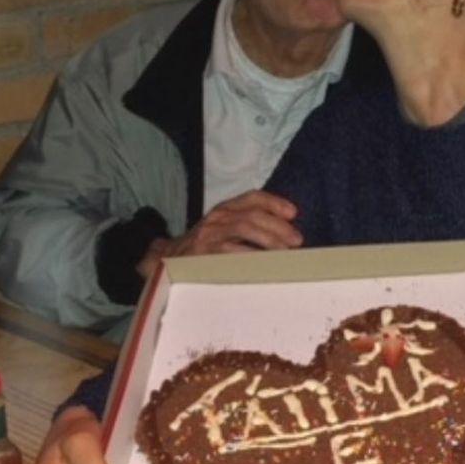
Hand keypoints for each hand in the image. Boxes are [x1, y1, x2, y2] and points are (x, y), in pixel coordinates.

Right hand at [136, 191, 301, 278]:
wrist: (167, 262)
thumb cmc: (205, 248)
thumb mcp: (224, 230)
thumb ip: (249, 227)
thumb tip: (287, 236)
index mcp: (224, 209)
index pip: (251, 197)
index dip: (274, 202)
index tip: (294, 213)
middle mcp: (217, 218)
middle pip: (252, 215)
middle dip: (278, 227)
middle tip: (297, 241)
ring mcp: (209, 235)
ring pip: (244, 229)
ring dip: (269, 241)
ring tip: (286, 253)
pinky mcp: (204, 254)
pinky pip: (232, 253)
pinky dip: (251, 258)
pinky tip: (265, 266)